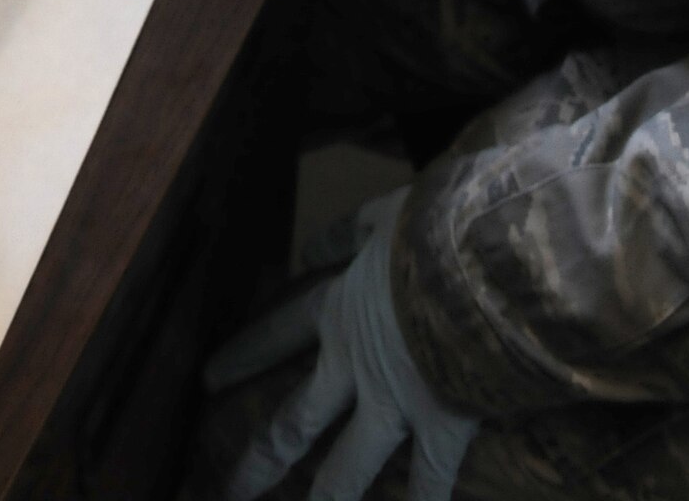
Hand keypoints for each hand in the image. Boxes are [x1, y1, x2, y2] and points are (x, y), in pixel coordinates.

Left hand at [205, 190, 477, 500]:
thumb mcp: (387, 215)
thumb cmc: (433, 227)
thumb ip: (352, 232)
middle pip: (296, 421)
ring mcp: (394, 402)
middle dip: (262, 458)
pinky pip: (429, 481)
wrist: (479, 256)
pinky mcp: (441, 426)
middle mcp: (355, 365)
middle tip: (231, 489)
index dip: (247, 353)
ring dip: (326, 498)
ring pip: (347, 467)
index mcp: (342, 309)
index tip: (208, 379)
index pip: (282, 331)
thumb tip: (313, 248)